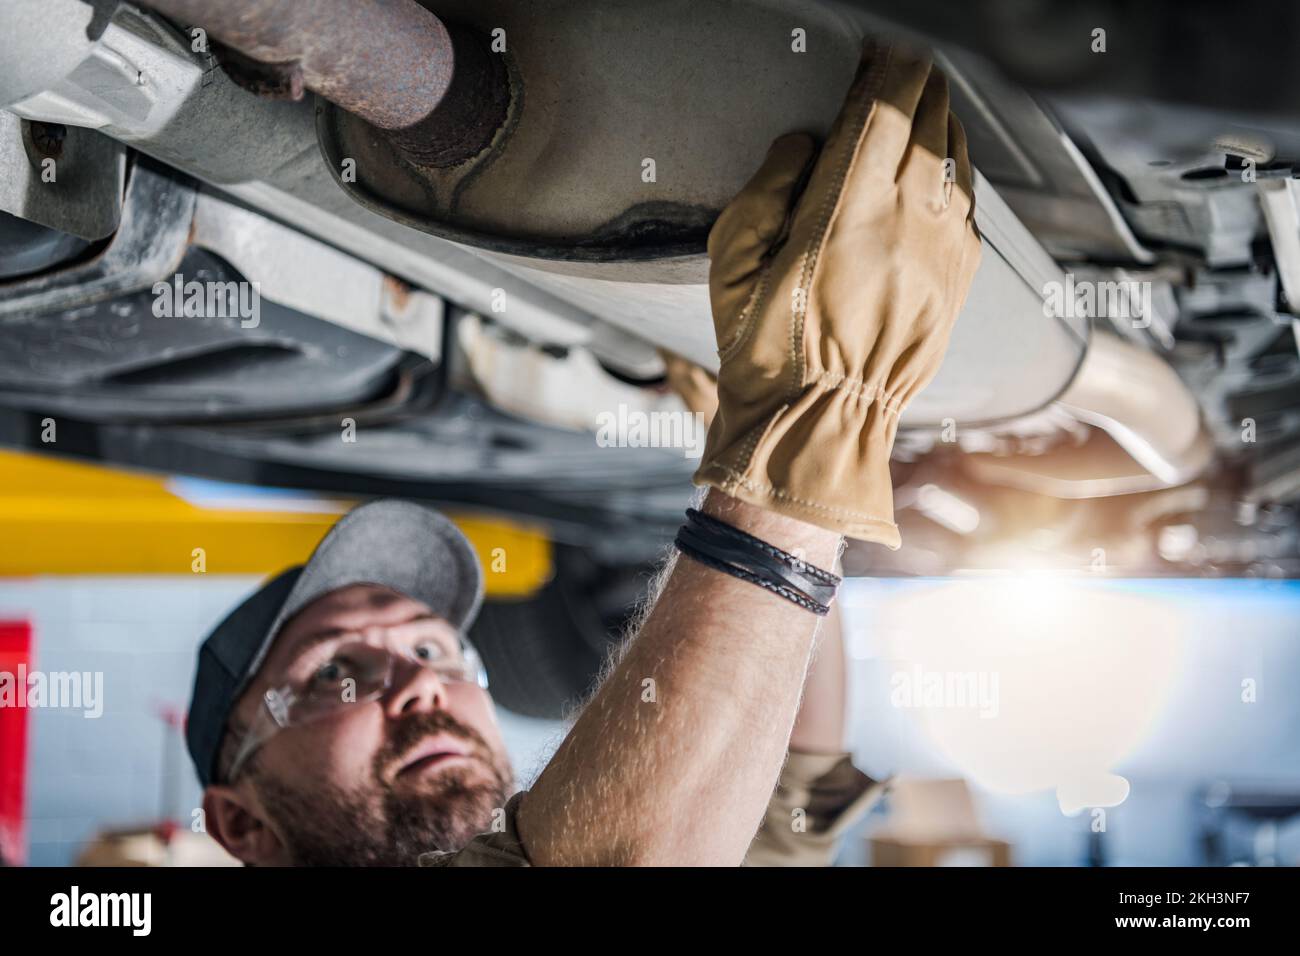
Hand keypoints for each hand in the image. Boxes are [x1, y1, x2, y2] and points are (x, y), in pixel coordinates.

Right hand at [695, 40, 980, 546]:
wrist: (822, 422)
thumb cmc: (764, 347)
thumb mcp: (730, 266)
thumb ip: (766, 190)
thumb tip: (806, 141)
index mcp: (845, 212)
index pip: (883, 109)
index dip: (885, 68)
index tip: (876, 51)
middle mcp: (907, 223)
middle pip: (931, 120)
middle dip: (917, 84)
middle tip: (898, 67)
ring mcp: (944, 252)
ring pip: (958, 156)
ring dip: (942, 121)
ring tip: (921, 103)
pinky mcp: (961, 280)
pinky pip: (971, 204)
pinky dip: (956, 170)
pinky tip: (938, 166)